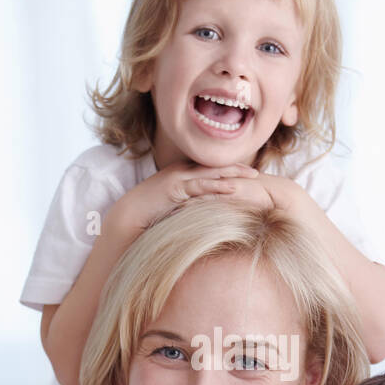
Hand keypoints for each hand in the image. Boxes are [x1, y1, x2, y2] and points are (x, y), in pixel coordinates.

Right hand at [109, 162, 263, 232]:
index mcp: (182, 175)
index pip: (211, 171)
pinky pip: (200, 185)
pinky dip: (217, 186)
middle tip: (257, 172)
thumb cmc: (150, 215)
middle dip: (236, 169)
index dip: (230, 172)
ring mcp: (178, 177)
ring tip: (252, 176)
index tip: (249, 175)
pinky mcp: (175, 187)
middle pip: (214, 168)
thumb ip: (190, 207)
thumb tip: (205, 216)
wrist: (128, 216)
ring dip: (232, 173)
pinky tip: (233, 188)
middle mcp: (181, 172)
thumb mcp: (174, 208)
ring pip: (210, 173)